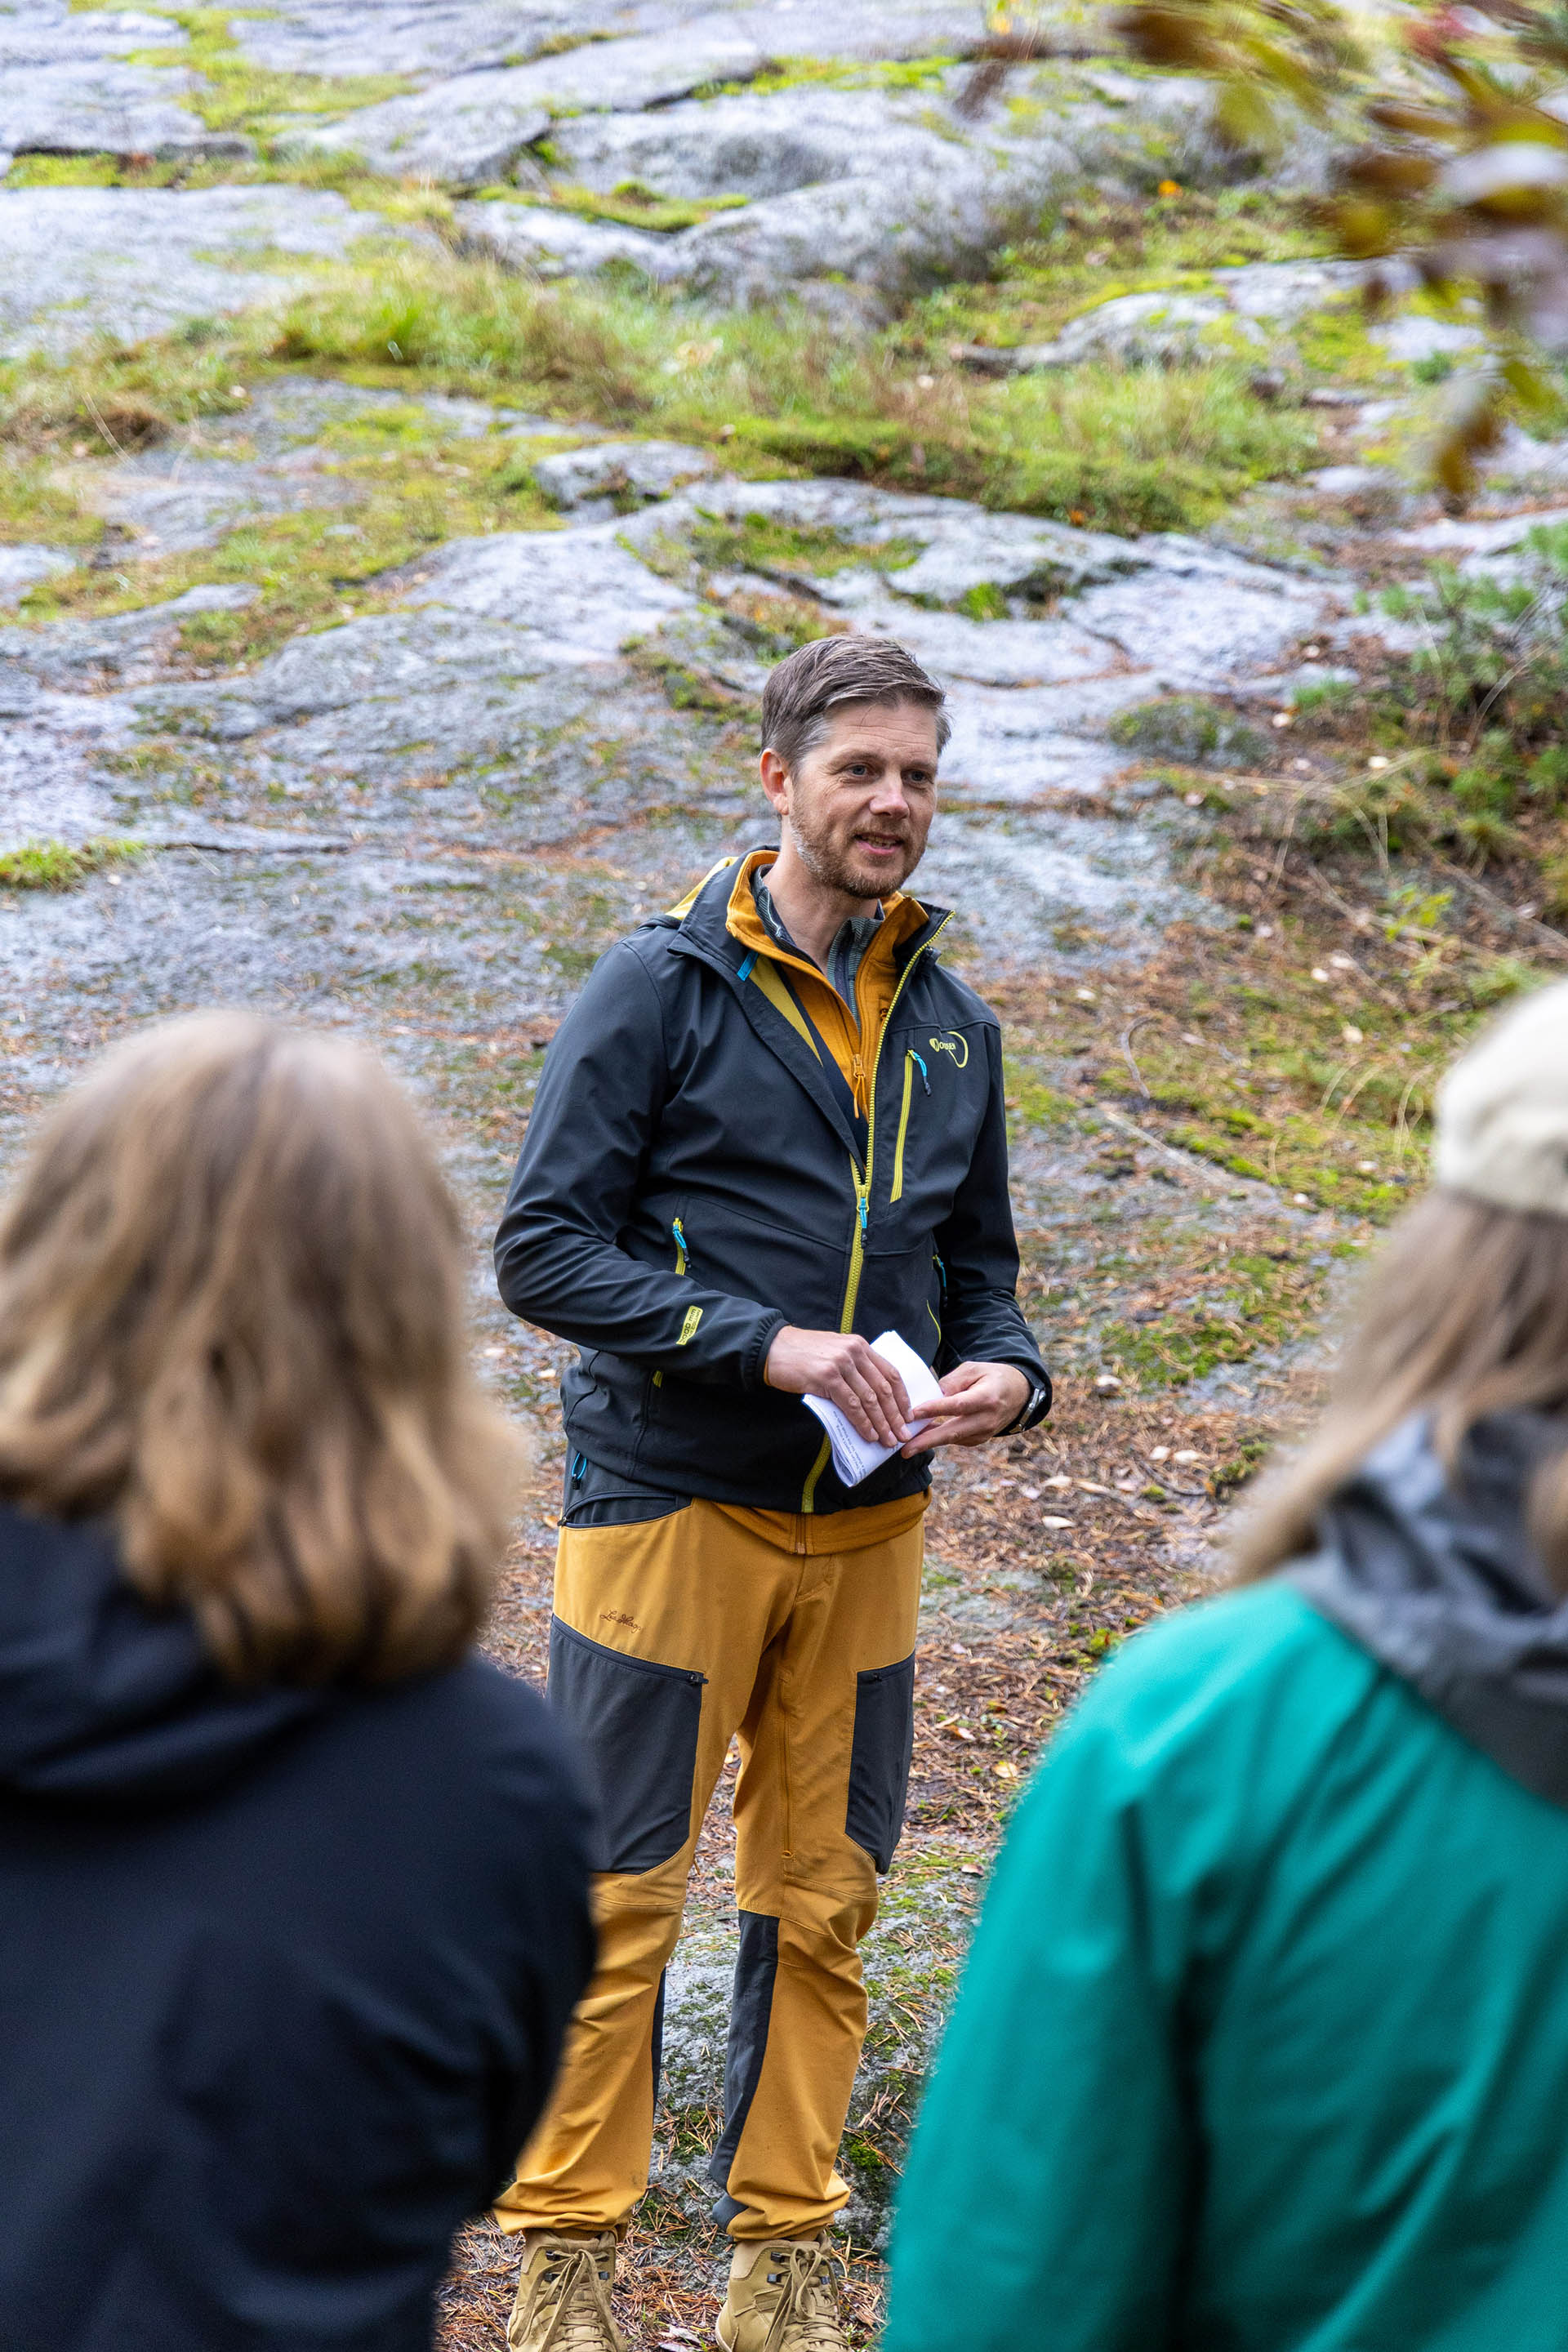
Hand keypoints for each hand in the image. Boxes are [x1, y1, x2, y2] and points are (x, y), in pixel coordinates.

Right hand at [765, 1326, 912, 1448]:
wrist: (773, 1349)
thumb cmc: (803, 1355)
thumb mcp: (835, 1352)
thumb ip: (854, 1368)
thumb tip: (872, 1399)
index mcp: (860, 1346)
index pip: (891, 1373)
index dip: (902, 1397)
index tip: (908, 1416)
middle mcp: (854, 1352)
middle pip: (883, 1388)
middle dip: (895, 1415)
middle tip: (903, 1435)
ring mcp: (841, 1364)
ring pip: (870, 1399)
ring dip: (882, 1424)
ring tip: (888, 1440)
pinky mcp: (827, 1377)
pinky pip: (851, 1405)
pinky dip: (862, 1423)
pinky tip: (868, 1435)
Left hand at [901, 1362, 1028, 1454]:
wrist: (1017, 1394)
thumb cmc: (991, 1377)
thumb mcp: (974, 1369)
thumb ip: (954, 1381)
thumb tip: (935, 1395)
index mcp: (987, 1398)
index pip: (958, 1405)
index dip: (935, 1409)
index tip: (914, 1413)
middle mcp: (987, 1419)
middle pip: (954, 1432)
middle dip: (927, 1441)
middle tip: (905, 1449)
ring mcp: (984, 1432)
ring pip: (952, 1439)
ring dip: (929, 1442)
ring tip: (906, 1445)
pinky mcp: (979, 1439)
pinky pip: (956, 1440)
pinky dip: (938, 1439)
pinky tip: (922, 1437)